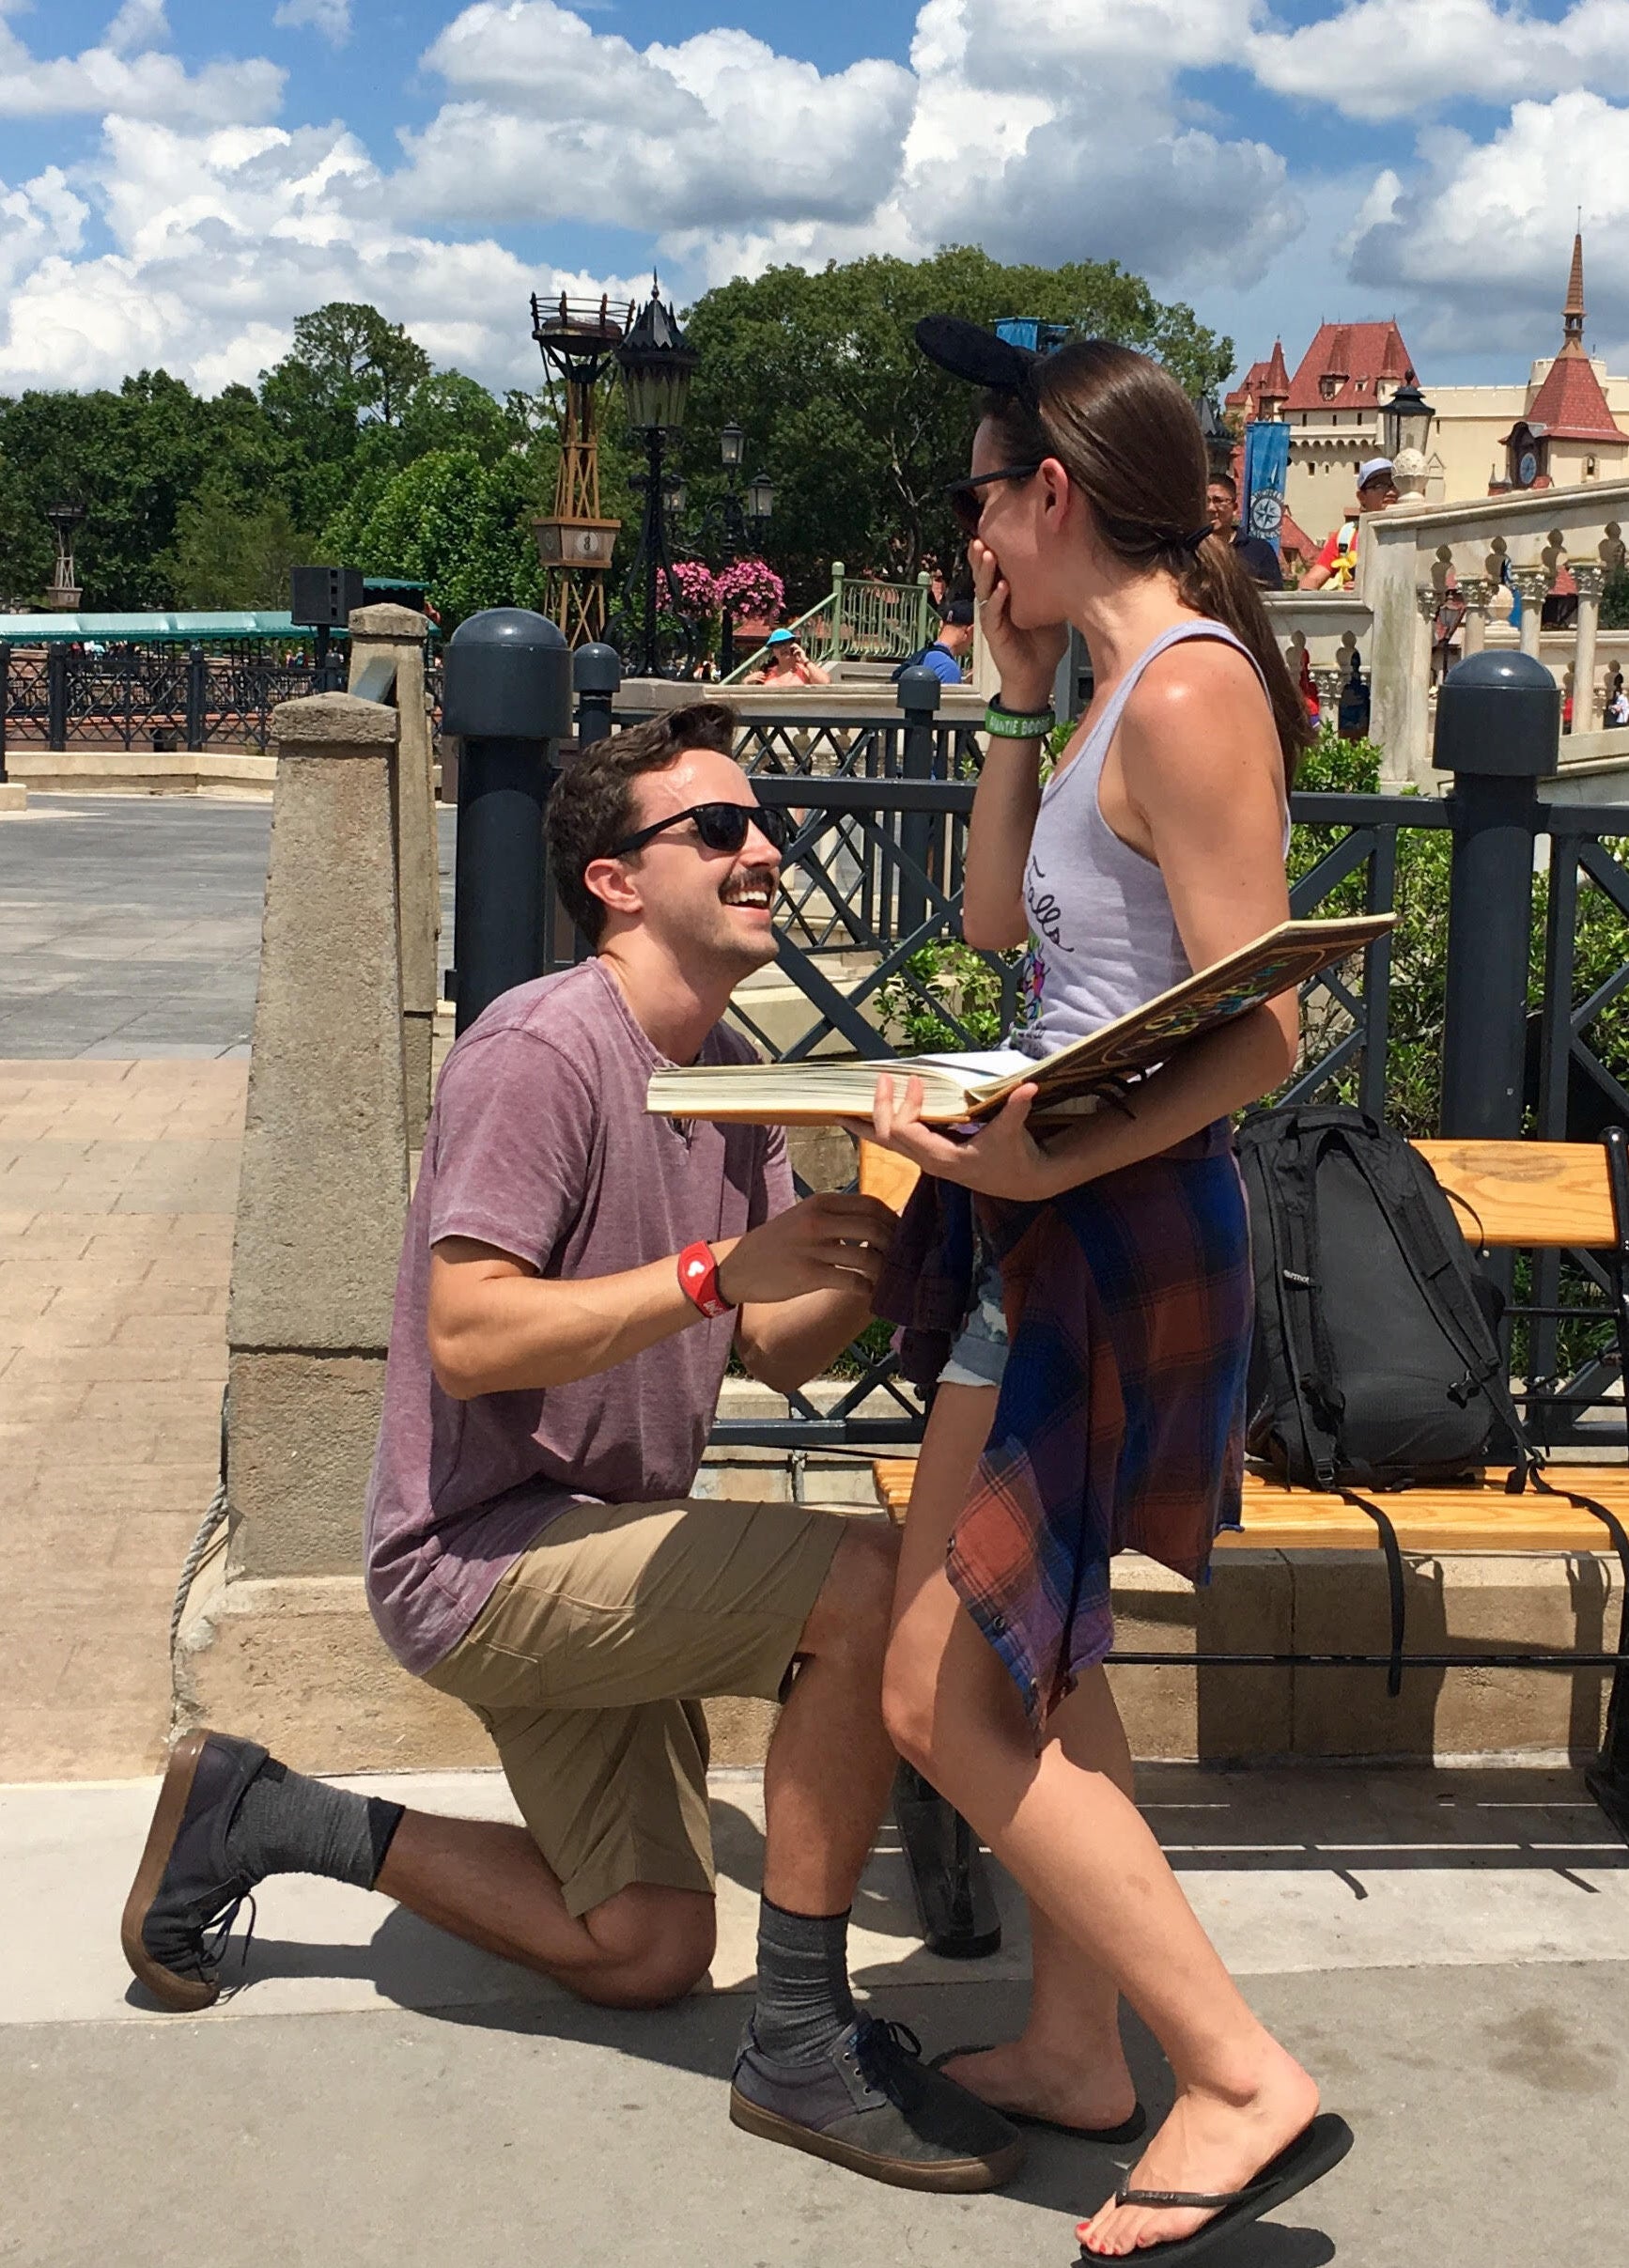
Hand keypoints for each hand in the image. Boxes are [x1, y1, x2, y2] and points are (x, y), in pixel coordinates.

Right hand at [715, 1192, 896, 1305]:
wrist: (738, 1267)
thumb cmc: (776, 1243)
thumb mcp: (803, 1217)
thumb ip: (835, 1217)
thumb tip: (876, 1224)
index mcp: (820, 1203)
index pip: (871, 1204)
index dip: (893, 1220)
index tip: (902, 1235)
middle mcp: (818, 1221)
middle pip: (874, 1227)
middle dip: (895, 1245)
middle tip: (902, 1260)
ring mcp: (813, 1248)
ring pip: (867, 1256)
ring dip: (884, 1270)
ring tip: (888, 1279)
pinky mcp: (808, 1275)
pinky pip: (851, 1281)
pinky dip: (867, 1289)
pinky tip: (869, 1294)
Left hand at [843, 1075, 1060, 1201]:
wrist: (1021, 1181)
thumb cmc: (1014, 1158)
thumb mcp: (1014, 1133)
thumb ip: (1016, 1109)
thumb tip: (1029, 1086)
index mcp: (942, 1157)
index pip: (906, 1130)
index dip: (905, 1105)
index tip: (915, 1081)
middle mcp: (927, 1160)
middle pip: (887, 1136)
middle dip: (878, 1108)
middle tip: (882, 1079)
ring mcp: (926, 1158)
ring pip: (886, 1141)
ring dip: (869, 1121)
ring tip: (845, 1109)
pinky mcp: (930, 1153)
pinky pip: (897, 1139)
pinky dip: (882, 1125)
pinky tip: (871, 1113)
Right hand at [969, 537, 1067, 713]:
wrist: (1038, 673)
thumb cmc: (1044, 642)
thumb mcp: (1051, 605)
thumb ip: (1052, 585)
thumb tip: (1072, 558)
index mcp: (1008, 592)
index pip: (998, 565)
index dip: (994, 547)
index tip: (996, 527)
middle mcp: (997, 601)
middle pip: (985, 572)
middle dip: (982, 553)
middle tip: (982, 535)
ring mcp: (993, 616)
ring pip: (983, 589)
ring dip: (984, 571)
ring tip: (985, 553)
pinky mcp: (994, 633)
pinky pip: (991, 613)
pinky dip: (996, 599)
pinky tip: (1000, 587)